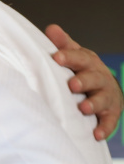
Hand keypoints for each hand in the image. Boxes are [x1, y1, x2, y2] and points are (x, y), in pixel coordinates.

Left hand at [46, 24, 122, 139]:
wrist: (105, 89)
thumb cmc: (84, 71)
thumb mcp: (75, 55)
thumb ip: (64, 44)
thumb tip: (52, 28)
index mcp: (89, 63)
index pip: (81, 57)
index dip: (70, 57)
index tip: (57, 57)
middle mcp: (100, 78)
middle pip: (94, 78)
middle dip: (84, 81)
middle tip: (72, 84)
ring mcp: (107, 96)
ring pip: (102, 99)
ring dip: (93, 103)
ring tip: (83, 108)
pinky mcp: (111, 114)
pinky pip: (109, 121)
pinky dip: (104, 128)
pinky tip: (96, 134)